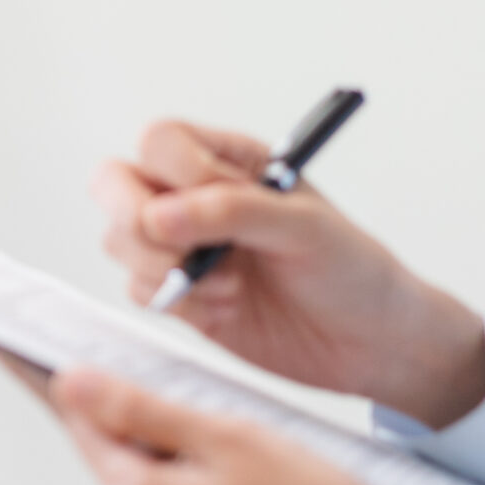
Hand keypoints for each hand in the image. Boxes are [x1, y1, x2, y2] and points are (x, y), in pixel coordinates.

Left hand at [51, 368, 457, 484]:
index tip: (100, 367)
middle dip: (164, 438)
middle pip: (129, 467)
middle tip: (225, 423)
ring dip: (196, 478)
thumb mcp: (227, 439)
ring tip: (261, 474)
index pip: (88, 431)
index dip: (96, 394)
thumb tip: (70, 382)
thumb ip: (141, 409)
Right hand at [94, 119, 484, 425]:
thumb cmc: (352, 271)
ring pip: (118, 239)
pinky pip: (136, 288)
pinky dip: (175, 303)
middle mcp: (194, 198)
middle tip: (180, 252)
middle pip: (115, 183)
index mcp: (230, 162)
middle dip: (136, 221)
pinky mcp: (176, 294)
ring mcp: (180, 246)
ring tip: (226, 285)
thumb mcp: (305, 228)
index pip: (161, 141)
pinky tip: (224, 308)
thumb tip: (159, 215)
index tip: (211, 204)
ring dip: (162, 268)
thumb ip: (232, 211)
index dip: (172, 172)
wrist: (370, 343)